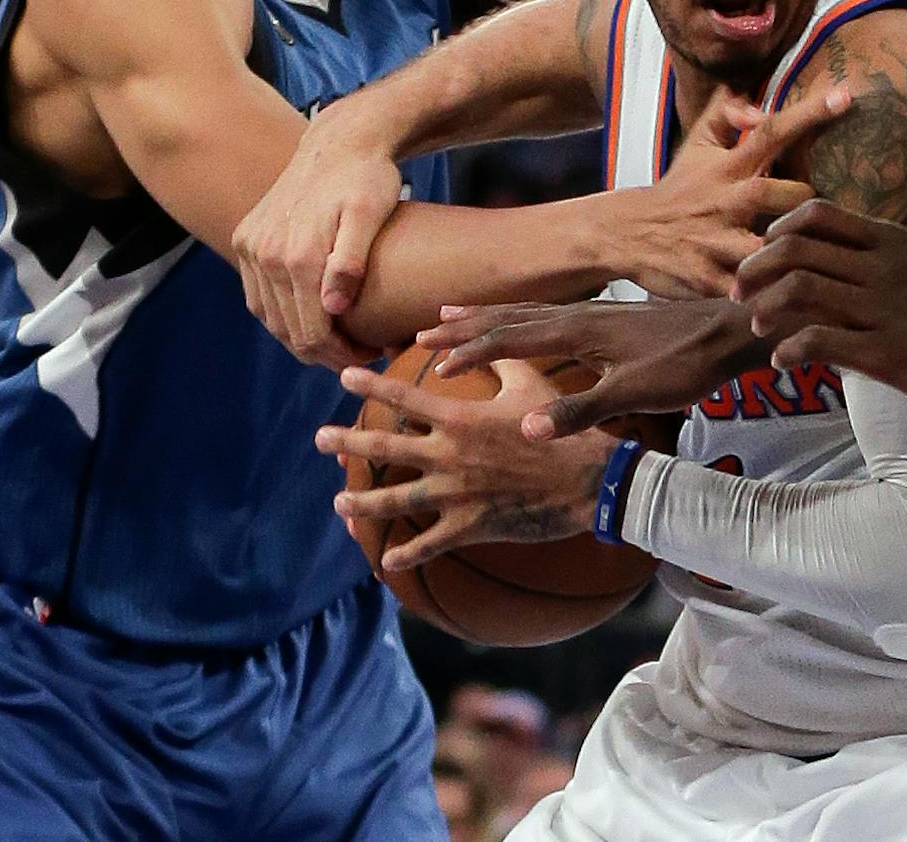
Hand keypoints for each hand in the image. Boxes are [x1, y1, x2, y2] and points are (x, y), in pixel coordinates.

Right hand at [232, 104, 401, 369]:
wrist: (339, 141)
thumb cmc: (367, 178)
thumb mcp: (371, 214)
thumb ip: (351, 260)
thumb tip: (333, 307)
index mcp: (297, 255)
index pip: (313, 331)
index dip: (343, 354)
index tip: (373, 355)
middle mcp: (265, 254)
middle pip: (289, 330)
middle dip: (325, 353)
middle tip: (362, 355)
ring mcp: (251, 246)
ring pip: (269, 317)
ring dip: (300, 338)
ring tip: (338, 344)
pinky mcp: (246, 238)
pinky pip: (257, 295)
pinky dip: (280, 315)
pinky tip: (307, 320)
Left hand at [316, 362, 618, 566]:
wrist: (587, 480)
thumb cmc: (559, 429)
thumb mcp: (530, 386)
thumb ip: (499, 363)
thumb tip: (478, 345)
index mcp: (460, 418)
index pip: (404, 396)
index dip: (371, 384)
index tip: (344, 376)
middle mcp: (448, 455)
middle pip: (385, 447)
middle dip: (348, 441)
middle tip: (320, 437)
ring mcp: (455, 493)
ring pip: (395, 499)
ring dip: (362, 501)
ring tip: (339, 501)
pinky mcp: (469, 526)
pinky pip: (429, 544)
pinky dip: (406, 554)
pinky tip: (387, 560)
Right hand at [419, 298, 768, 439]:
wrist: (731, 331)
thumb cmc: (686, 364)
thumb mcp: (634, 394)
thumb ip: (580, 411)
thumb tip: (528, 430)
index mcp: (579, 330)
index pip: (510, 339)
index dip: (471, 353)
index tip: (435, 367)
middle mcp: (581, 314)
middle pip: (510, 317)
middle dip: (466, 327)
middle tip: (423, 332)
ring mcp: (595, 313)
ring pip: (529, 311)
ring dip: (489, 316)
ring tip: (455, 315)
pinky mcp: (610, 318)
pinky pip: (550, 314)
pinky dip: (523, 317)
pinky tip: (523, 323)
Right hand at [614, 83, 851, 297]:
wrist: (625, 233)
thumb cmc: (680, 187)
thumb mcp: (697, 144)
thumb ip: (726, 113)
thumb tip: (757, 104)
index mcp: (727, 167)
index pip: (770, 133)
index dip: (807, 114)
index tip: (846, 97)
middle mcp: (723, 201)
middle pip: (775, 194)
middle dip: (806, 203)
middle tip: (829, 216)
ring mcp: (713, 241)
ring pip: (763, 248)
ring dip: (790, 253)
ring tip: (820, 262)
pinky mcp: (705, 279)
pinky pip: (746, 289)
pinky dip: (769, 296)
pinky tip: (793, 301)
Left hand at [733, 199, 906, 417]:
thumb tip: (883, 247)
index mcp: (896, 243)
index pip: (818, 216)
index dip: (780, 230)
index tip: (766, 251)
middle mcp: (883, 269)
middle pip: (794, 250)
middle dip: (755, 269)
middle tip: (740, 291)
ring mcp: (883, 311)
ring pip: (797, 293)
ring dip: (765, 309)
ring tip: (758, 327)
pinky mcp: (887, 356)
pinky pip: (819, 342)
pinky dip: (789, 349)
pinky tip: (783, 361)